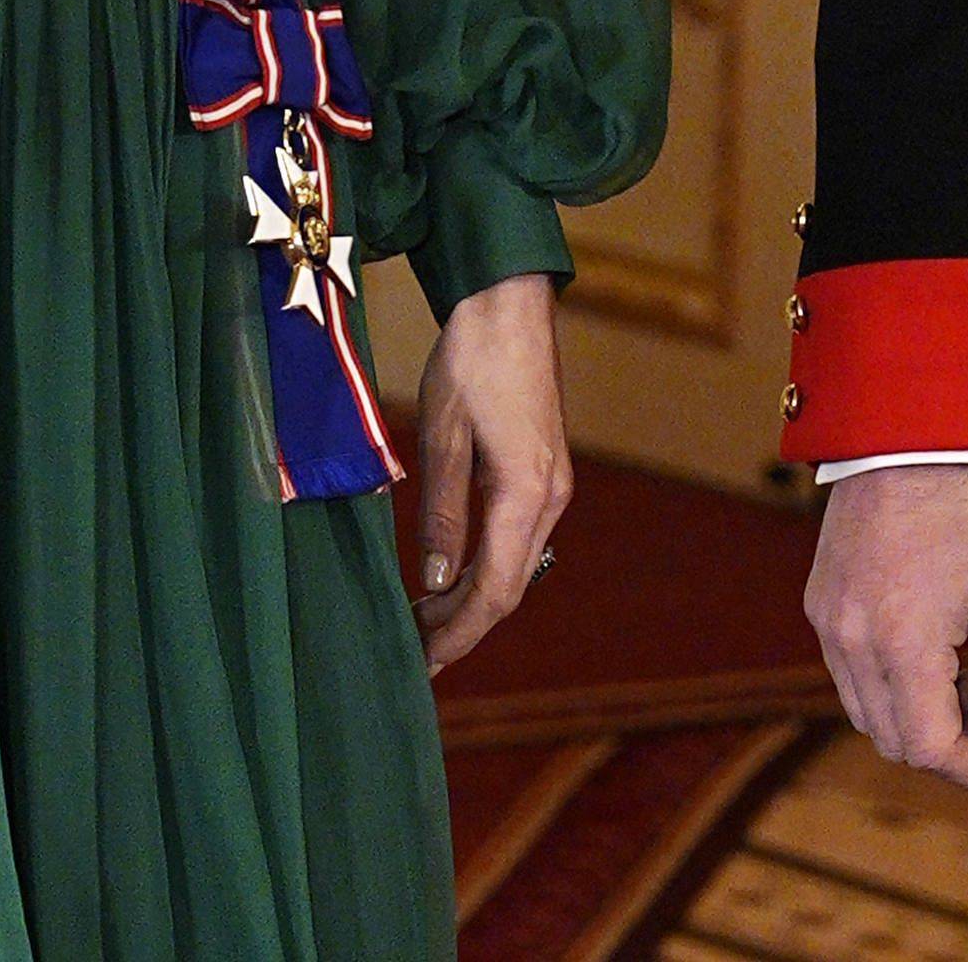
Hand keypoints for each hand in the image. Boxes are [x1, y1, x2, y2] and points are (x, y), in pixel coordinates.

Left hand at [412, 271, 571, 673]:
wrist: (509, 304)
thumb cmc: (471, 360)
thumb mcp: (444, 434)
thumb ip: (442, 510)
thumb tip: (434, 578)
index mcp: (527, 494)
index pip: (495, 590)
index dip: (459, 633)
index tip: (424, 662)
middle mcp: (550, 499)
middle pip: (509, 586)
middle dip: (463, 625)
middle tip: (415, 652)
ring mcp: (552, 486)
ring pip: (515, 566)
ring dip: (473, 597)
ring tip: (425, 620)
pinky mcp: (544, 471)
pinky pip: (517, 539)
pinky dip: (485, 566)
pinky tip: (453, 572)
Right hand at [806, 464, 967, 785]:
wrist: (909, 435)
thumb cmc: (967, 505)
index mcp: (899, 637)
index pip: (925, 748)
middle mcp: (849, 633)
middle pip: (889, 738)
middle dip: (944, 743)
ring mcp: (827, 613)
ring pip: (864, 708)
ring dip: (912, 713)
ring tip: (965, 684)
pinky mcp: (819, 595)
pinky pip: (847, 668)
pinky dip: (886, 680)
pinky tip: (932, 651)